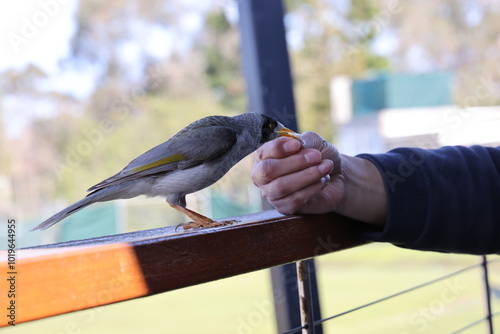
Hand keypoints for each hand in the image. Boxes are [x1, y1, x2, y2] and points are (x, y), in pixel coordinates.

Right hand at [252, 131, 386, 224]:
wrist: (337, 177)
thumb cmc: (319, 157)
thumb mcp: (314, 142)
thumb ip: (304, 140)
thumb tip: (298, 144)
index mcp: (264, 156)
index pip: (262, 152)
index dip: (278, 148)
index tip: (298, 145)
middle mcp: (262, 176)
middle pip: (268, 170)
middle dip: (295, 162)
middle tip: (317, 156)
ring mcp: (271, 194)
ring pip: (282, 186)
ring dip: (307, 175)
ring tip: (326, 167)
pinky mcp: (284, 208)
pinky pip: (294, 199)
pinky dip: (312, 188)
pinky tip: (323, 180)